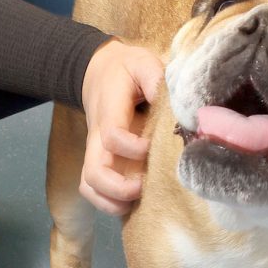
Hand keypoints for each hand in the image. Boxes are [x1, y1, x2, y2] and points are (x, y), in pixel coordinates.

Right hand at [79, 39, 162, 215]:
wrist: (97, 70)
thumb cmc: (125, 68)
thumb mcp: (142, 63)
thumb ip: (157, 80)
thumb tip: (178, 105)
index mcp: (109, 111)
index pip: (111, 137)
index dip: (131, 147)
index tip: (151, 146)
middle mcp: (97, 136)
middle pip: (92, 172)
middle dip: (116, 188)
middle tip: (142, 187)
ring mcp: (96, 151)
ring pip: (89, 185)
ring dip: (109, 201)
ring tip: (136, 202)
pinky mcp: (101, 160)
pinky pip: (93, 188)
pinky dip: (107, 203)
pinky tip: (131, 204)